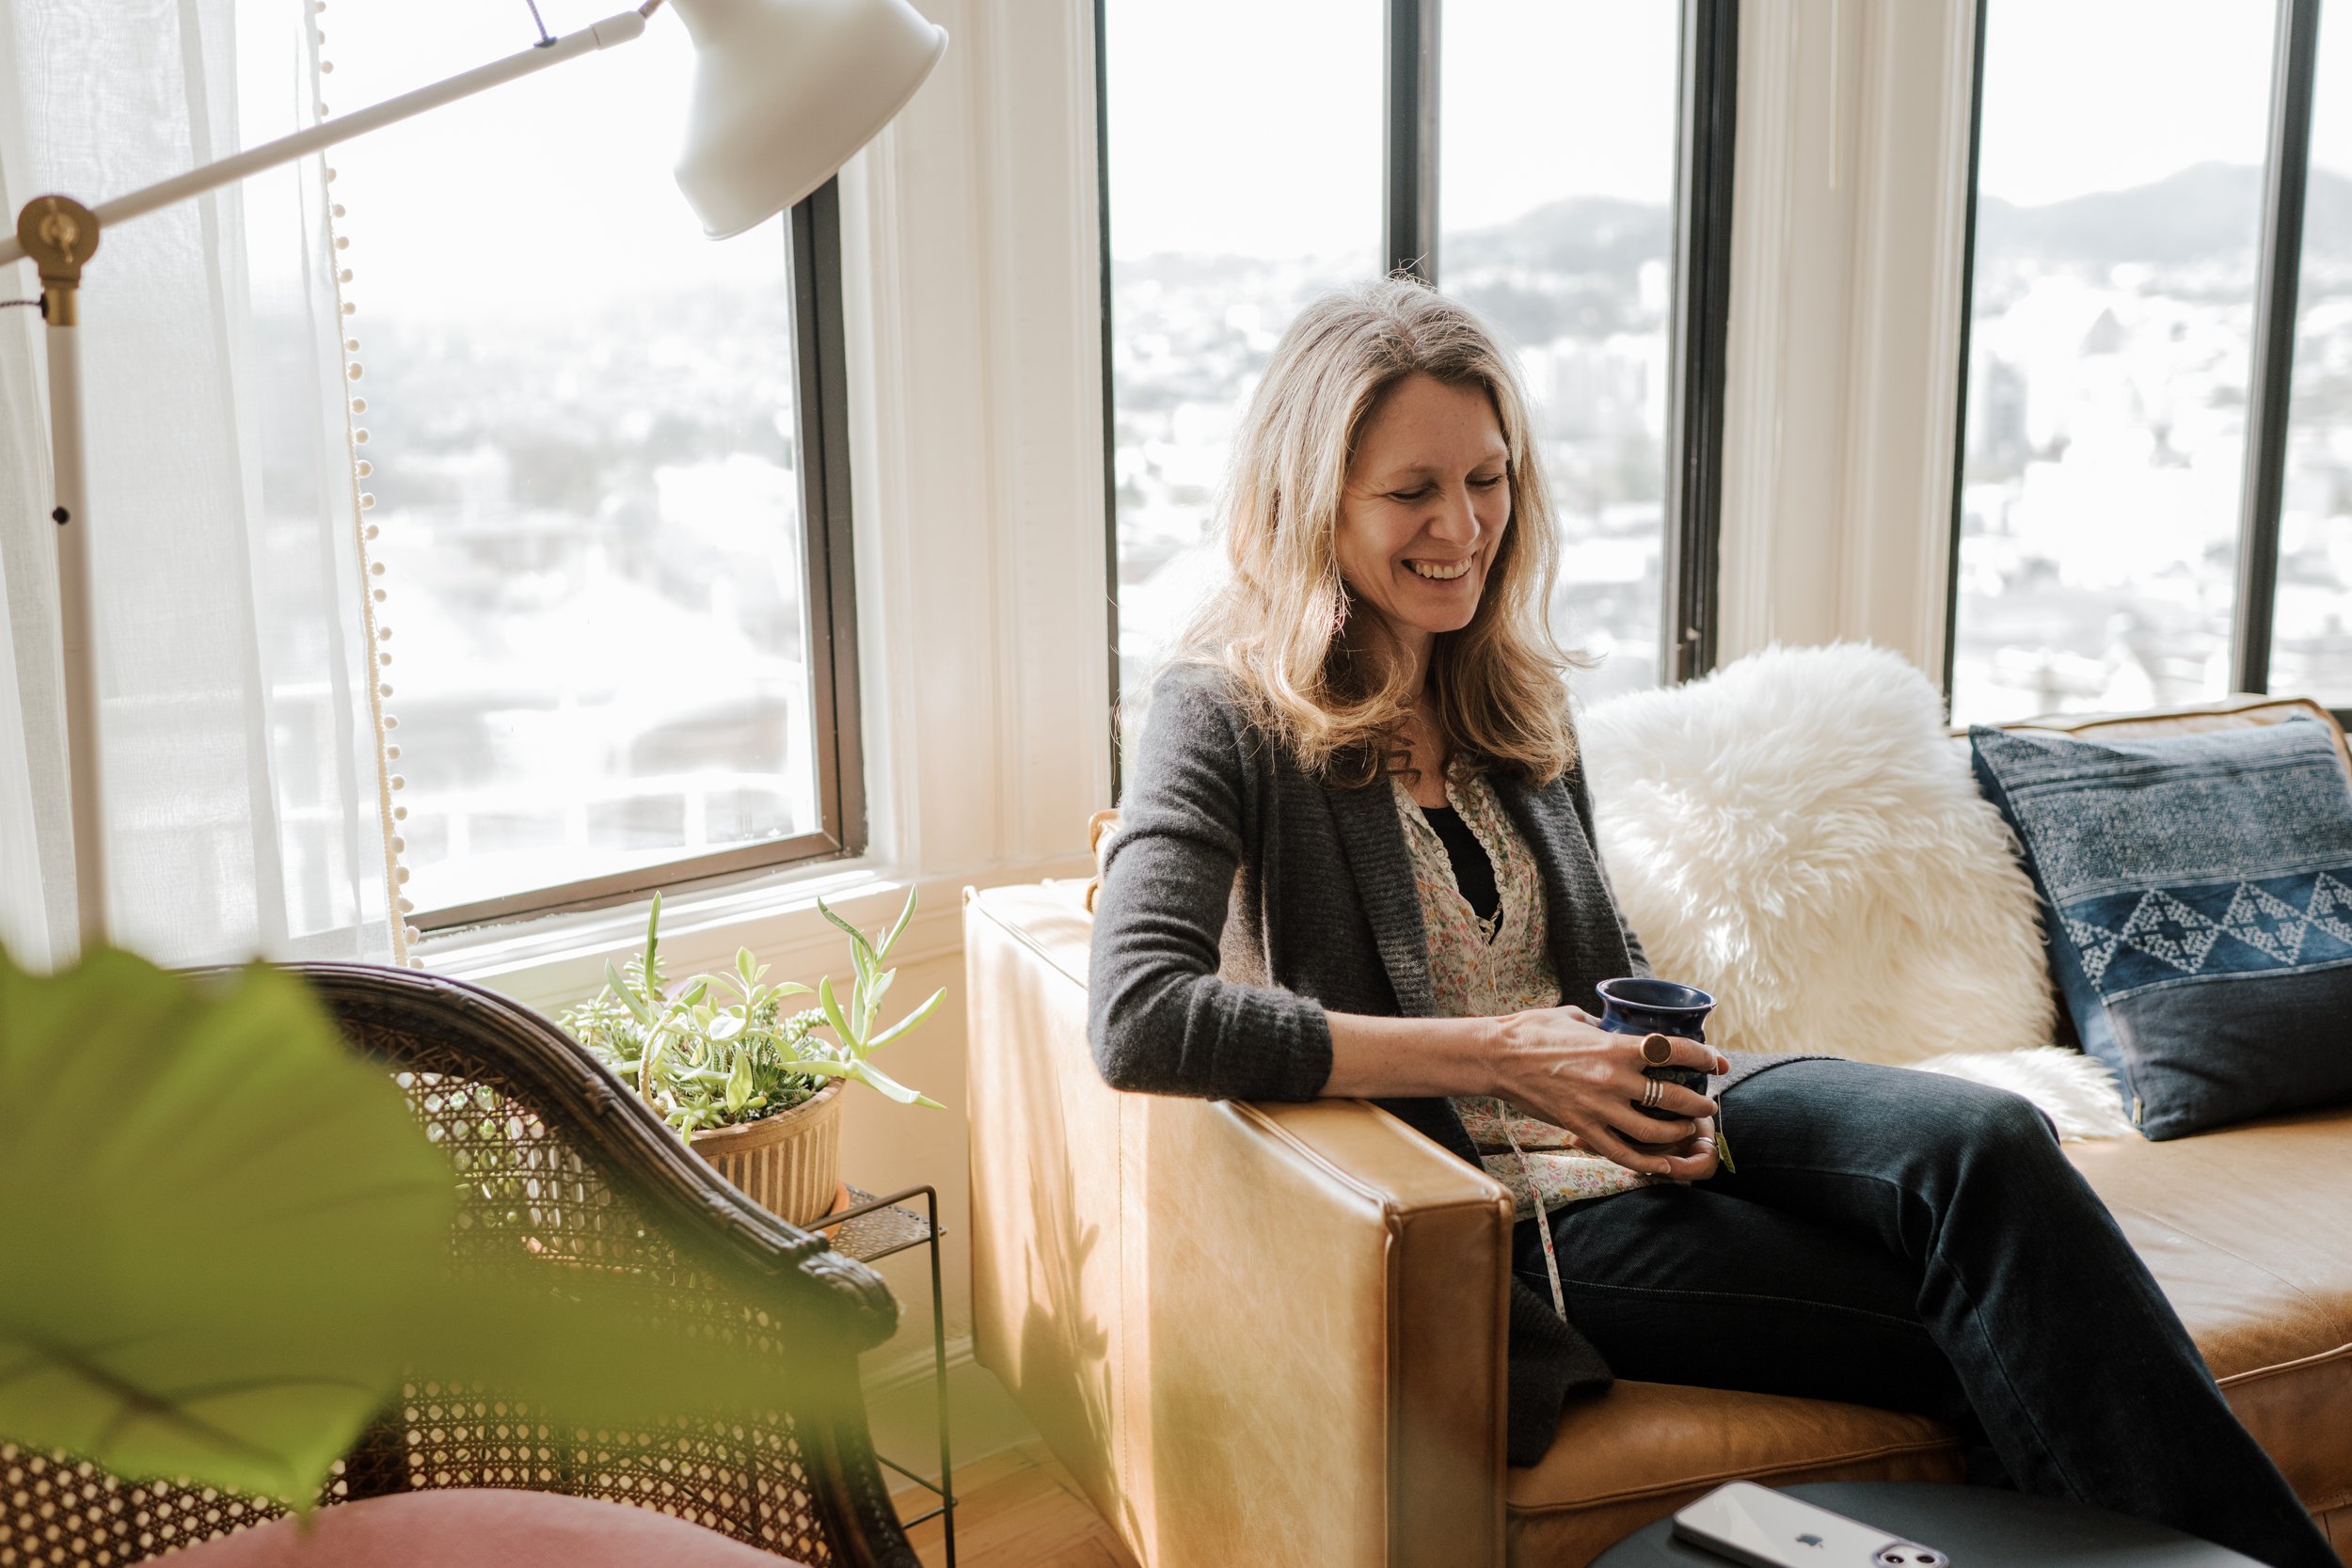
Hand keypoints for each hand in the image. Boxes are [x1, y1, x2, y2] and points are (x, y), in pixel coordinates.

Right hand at [1489, 1004, 1729, 1178]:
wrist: (1496, 1057)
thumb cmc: (1533, 1030)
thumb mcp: (1577, 1017)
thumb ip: (1605, 1028)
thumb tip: (1622, 1031)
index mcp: (1614, 1046)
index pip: (1672, 1052)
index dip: (1702, 1057)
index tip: (1717, 1063)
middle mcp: (1612, 1079)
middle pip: (1672, 1096)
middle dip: (1698, 1103)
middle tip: (1707, 1105)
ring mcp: (1597, 1108)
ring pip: (1653, 1130)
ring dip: (1677, 1131)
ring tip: (1687, 1129)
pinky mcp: (1581, 1128)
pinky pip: (1621, 1152)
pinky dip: (1647, 1161)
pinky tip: (1664, 1163)